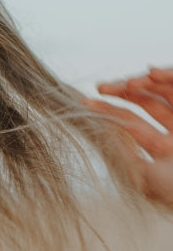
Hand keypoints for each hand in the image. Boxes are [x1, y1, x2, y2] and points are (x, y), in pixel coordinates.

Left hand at [88, 67, 172, 205]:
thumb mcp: (143, 177)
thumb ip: (122, 155)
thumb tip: (98, 134)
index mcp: (162, 148)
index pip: (132, 123)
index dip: (110, 111)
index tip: (86, 103)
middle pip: (148, 102)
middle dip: (123, 91)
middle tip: (102, 88)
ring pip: (165, 92)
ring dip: (145, 82)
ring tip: (127, 82)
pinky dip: (168, 76)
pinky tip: (151, 73)